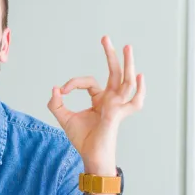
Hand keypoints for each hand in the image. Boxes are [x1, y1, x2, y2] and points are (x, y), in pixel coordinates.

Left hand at [48, 35, 144, 179]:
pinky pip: (133, 102)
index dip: (73, 83)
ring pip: (125, 81)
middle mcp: (111, 100)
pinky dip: (139, 91)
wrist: (90, 157)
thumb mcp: (64, 119)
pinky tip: (139, 77)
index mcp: (100, 99)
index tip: (62, 91)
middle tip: (105, 37)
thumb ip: (56, 104)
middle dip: (111, 55)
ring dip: (127, 63)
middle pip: (114, 73)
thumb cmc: (83, 140)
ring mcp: (117, 106)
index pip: (89, 82)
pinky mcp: (117, 114)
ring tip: (127, 47)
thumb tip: (55, 89)